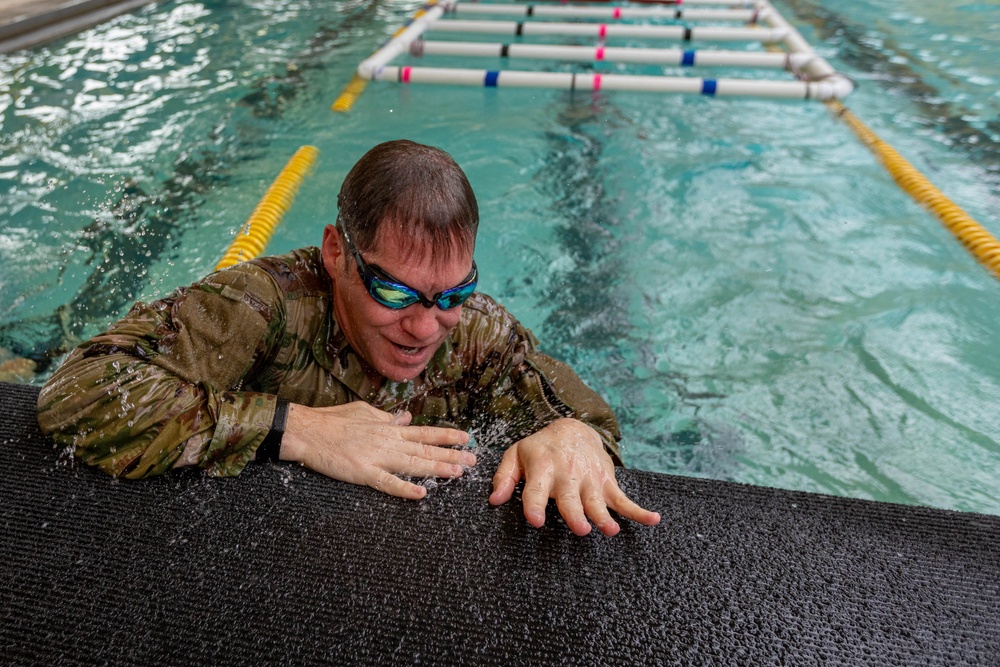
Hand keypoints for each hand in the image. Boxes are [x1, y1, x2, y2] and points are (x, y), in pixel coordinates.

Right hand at [279, 401, 474, 499]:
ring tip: (457, 473)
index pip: (424, 431)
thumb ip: (386, 417)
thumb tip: (405, 418)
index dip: (447, 435)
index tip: (466, 437)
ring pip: (413, 464)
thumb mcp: (364, 412)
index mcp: (388, 428)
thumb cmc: (333, 420)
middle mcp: (388, 441)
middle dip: (451, 454)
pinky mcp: (363, 473)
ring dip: (437, 469)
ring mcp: (376, 457)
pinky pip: (387, 483)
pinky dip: (405, 489)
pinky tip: (421, 494)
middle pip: (425, 448)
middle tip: (473, 460)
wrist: (308, 431)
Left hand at [489, 418, 660, 535]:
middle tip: (580, 529)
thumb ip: (504, 477)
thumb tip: (494, 500)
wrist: (573, 429)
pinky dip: (638, 510)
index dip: (534, 505)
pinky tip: (652, 519)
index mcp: (542, 469)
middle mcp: (567, 475)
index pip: (536, 490)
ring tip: (611, 529)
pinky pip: (624, 498)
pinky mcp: (606, 482)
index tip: (535, 520)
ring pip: (597, 501)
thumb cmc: (540, 448)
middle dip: (576, 513)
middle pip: (570, 498)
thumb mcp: (517, 455)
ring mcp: (589, 479)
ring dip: (604, 515)